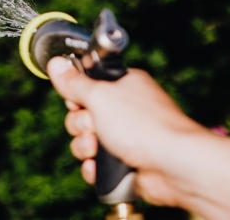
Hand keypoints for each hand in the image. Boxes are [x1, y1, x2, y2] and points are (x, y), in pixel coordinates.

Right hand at [46, 57, 206, 207]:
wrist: (173, 165)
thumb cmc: (143, 125)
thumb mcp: (100, 96)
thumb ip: (74, 82)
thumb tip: (56, 63)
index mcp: (124, 86)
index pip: (87, 85)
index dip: (76, 95)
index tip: (76, 101)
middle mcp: (126, 110)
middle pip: (82, 114)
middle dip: (79, 125)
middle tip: (92, 126)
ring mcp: (126, 137)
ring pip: (86, 140)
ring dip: (84, 147)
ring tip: (97, 149)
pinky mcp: (125, 161)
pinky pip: (96, 163)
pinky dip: (94, 167)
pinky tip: (99, 167)